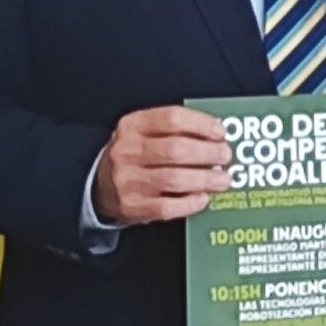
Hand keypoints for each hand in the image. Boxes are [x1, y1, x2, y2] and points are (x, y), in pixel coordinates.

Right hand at [92, 105, 230, 225]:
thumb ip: (174, 129)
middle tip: (225, 155)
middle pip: (176, 149)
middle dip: (208, 153)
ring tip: (222, 179)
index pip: (171, 118)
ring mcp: (128, 180)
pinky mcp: (132, 206)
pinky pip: (167, 206)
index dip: (201, 124)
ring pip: (175, 179)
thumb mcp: (144, 133)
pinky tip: (203, 198)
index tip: (220, 131)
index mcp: (132, 126)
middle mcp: (127, 151)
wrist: (100, 186)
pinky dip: (190, 203)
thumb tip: (215, 134)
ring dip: (205, 179)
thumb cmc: (134, 156)